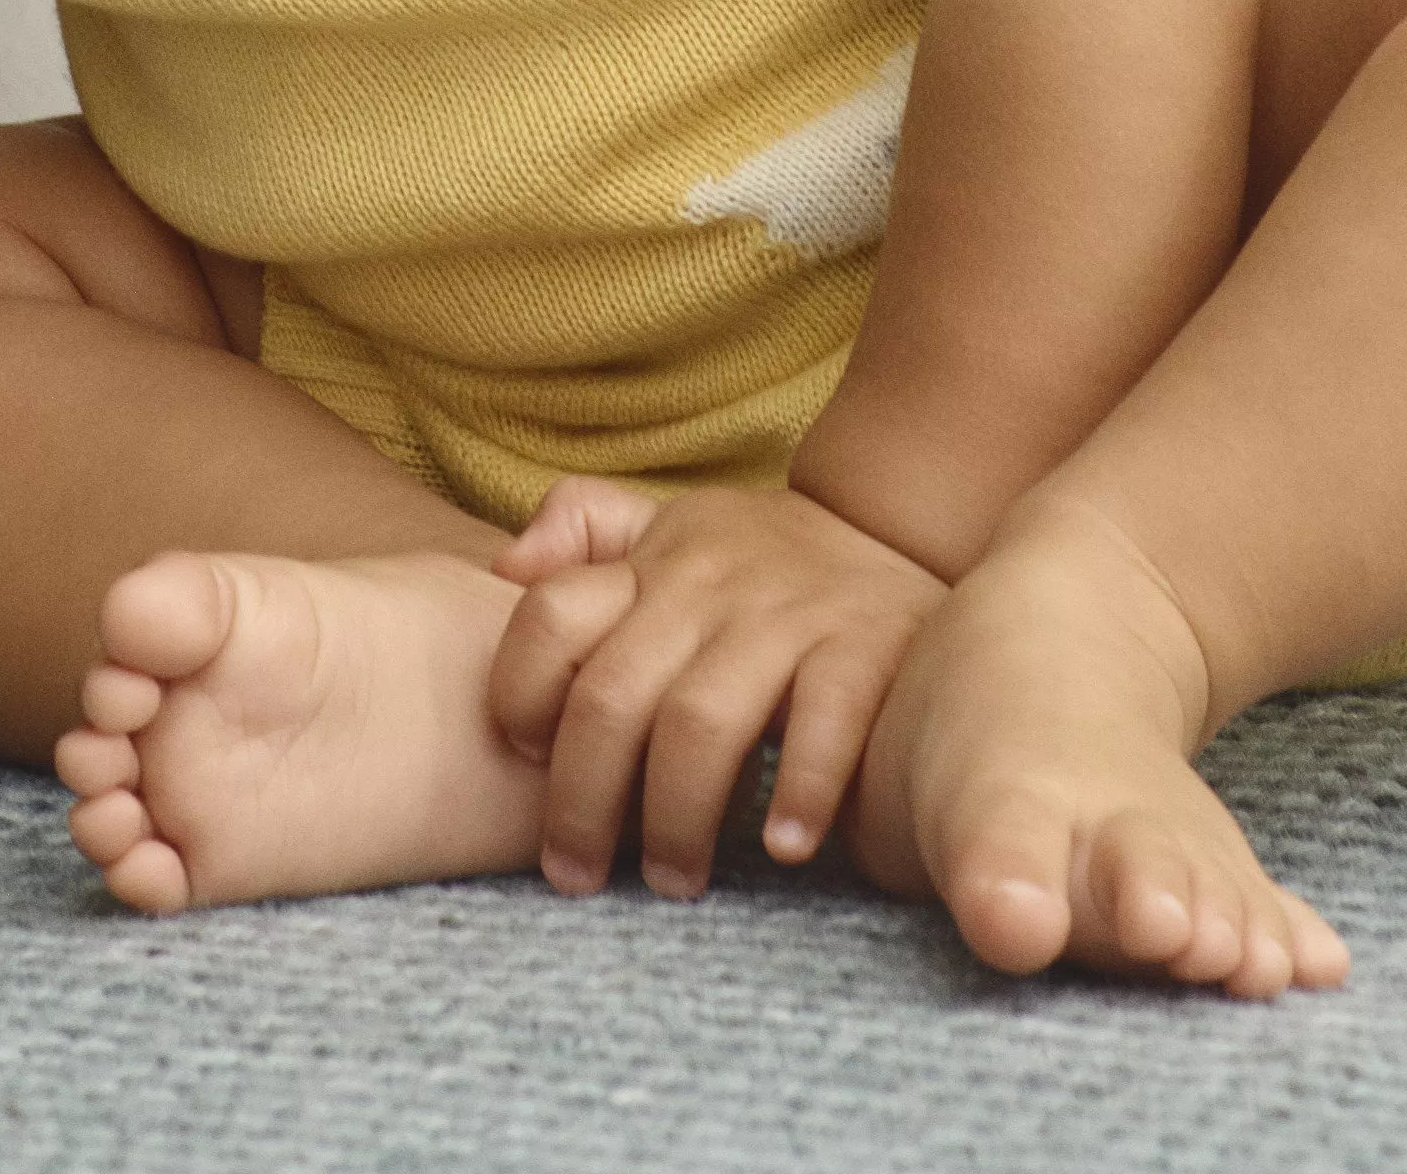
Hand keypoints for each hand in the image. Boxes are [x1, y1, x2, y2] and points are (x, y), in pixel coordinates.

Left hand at [483, 477, 945, 897]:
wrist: (902, 529)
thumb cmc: (765, 559)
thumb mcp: (674, 525)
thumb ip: (585, 530)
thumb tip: (504, 568)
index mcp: (655, 561)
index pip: (552, 616)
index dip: (522, 694)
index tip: (526, 761)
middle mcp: (711, 582)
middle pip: (613, 695)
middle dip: (583, 801)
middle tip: (579, 874)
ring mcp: (790, 613)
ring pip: (700, 722)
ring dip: (676, 818)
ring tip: (674, 879)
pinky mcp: (868, 647)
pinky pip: (826, 723)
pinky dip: (801, 790)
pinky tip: (782, 845)